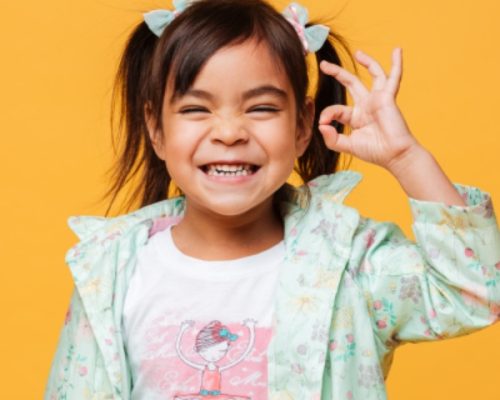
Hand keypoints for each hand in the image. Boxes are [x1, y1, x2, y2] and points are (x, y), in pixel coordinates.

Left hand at [318, 48, 420, 170]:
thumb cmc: (374, 152)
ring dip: (367, 62)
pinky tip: (397, 50)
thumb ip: (332, 138)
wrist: (394, 155)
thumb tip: (321, 125)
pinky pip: (393, 77)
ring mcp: (378, 99)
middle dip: (337, 73)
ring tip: (357, 53)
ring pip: (373, 75)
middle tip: (324, 65)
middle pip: (350, 83)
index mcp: (355, 117)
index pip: (336, 109)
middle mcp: (366, 105)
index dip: (327, 114)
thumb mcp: (347, 146)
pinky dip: (396, 64)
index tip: (323, 122)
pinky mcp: (388, 97)